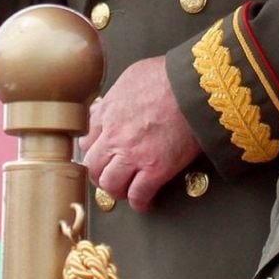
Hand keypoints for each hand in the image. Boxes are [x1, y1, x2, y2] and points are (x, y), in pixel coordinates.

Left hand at [80, 56, 200, 211]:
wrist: (192, 86)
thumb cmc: (167, 76)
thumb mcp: (131, 77)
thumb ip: (116, 96)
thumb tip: (110, 105)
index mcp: (108, 112)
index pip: (86, 142)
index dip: (93, 151)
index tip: (101, 155)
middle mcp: (115, 136)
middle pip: (93, 167)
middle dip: (100, 173)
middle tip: (110, 175)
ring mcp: (133, 155)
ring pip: (111, 185)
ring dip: (117, 189)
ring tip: (126, 188)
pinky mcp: (155, 169)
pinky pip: (139, 195)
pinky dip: (140, 202)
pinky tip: (144, 200)